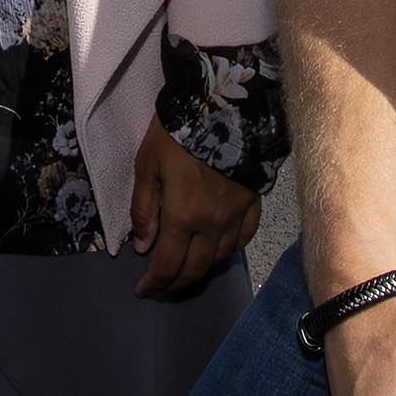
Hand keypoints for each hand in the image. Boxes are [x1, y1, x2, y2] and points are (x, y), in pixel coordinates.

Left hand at [129, 121, 259, 296]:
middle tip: (161, 285)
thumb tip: (142, 247)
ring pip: (220, 259)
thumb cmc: (176, 132)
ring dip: (200, 270)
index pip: (167, 265)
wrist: (222, 104)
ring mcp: (236, 216)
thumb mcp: (147, 165)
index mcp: (183, 216)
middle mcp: (213, 224)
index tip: (142, 291)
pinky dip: (228, 251)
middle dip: (174, 283)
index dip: (154, 284)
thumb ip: (144, 209)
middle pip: (195, 269)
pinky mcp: (253, 204)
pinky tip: (217, 249)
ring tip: (185, 269)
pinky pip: (243, 239)